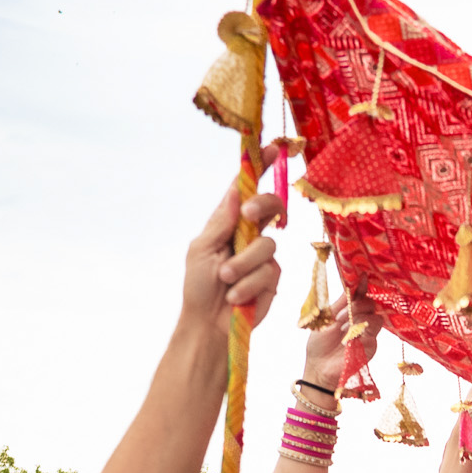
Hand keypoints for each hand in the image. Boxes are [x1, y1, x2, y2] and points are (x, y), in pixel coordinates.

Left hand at [183, 155, 287, 338]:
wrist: (208, 324)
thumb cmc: (198, 286)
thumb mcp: (203, 249)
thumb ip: (222, 221)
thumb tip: (235, 191)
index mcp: (229, 221)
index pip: (246, 189)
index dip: (261, 167)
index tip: (273, 148)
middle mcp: (250, 234)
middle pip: (271, 206)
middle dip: (262, 207)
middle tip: (247, 216)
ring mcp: (263, 257)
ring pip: (266, 245)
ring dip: (242, 265)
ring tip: (226, 281)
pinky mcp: (272, 279)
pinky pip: (268, 272)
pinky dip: (247, 284)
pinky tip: (235, 296)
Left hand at [303, 291, 379, 386]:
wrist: (319, 366)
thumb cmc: (320, 343)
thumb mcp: (327, 318)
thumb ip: (341, 303)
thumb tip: (351, 285)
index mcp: (350, 311)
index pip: (361, 295)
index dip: (363, 286)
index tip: (362, 276)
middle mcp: (362, 321)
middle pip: (371, 304)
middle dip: (358, 305)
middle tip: (342, 314)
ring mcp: (368, 334)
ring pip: (376, 318)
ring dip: (359, 319)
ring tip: (343, 328)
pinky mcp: (370, 347)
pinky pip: (373, 334)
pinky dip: (360, 332)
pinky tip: (348, 339)